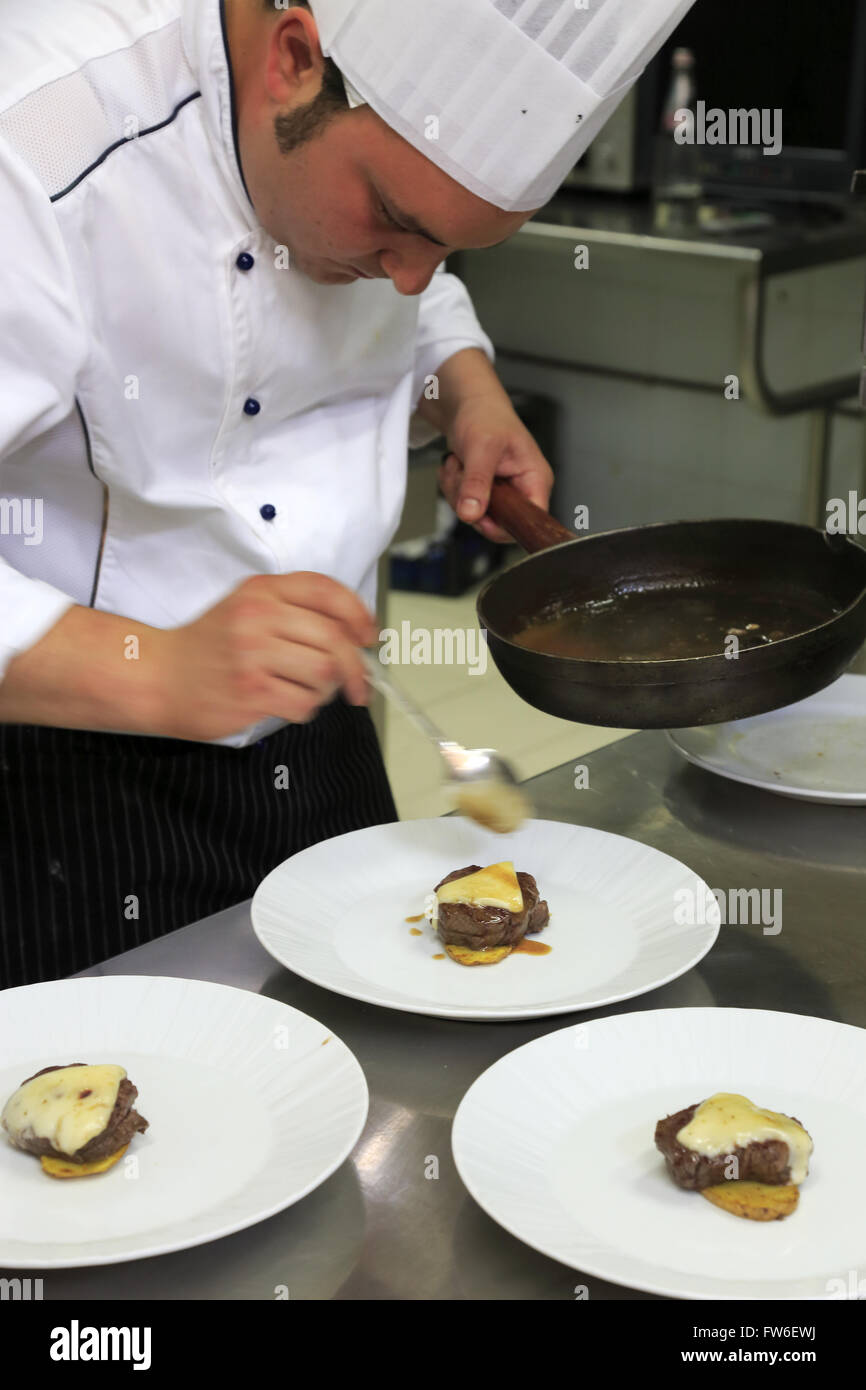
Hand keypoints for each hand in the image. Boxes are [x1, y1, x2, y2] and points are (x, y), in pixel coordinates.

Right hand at [156, 572, 377, 740]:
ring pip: (325, 674)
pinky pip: (304, 704)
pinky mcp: (250, 691)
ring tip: (301, 689)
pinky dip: (304, 709)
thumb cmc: (207, 647)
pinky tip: (284, 703)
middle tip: (357, 685)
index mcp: (261, 591)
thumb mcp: (246, 609)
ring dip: (324, 690)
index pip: (327, 592)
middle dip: (355, 668)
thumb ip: (294, 612)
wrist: (157, 677)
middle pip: (335, 640)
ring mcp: (253, 655)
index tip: (369, 635)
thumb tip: (355, 635)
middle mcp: (258, 617)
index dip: (358, 614)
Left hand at [437, 395, 553, 543]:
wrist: (467, 404)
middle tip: (463, 473)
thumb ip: (477, 482)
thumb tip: (472, 514)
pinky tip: (456, 466)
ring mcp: (503, 493)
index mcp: (536, 480)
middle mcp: (522, 489)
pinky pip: (465, 506)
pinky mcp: (485, 492)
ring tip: (459, 463)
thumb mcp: (481, 447)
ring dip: (457, 491)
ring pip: (476, 515)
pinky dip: (453, 488)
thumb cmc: (485, 414)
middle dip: (471, 501)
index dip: (503, 525)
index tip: (478, 513)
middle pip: (497, 522)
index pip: (530, 521)